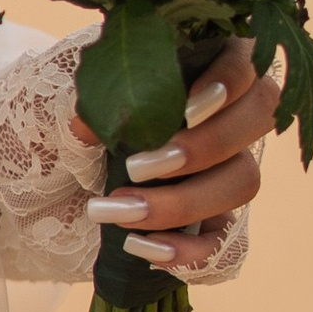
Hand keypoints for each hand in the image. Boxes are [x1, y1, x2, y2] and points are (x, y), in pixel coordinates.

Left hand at [75, 36, 274, 279]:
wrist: (55, 169)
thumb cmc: (75, 117)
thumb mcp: (74, 99)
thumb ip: (89, 100)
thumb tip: (88, 124)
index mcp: (201, 64)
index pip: (243, 62)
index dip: (227, 83)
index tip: (186, 110)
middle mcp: (227, 112)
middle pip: (257, 119)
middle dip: (201, 148)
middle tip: (137, 166)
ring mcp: (226, 165)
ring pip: (243, 181)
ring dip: (183, 202)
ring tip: (118, 212)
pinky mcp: (213, 216)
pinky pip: (224, 240)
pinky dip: (188, 250)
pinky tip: (142, 249)